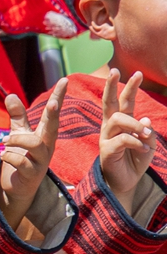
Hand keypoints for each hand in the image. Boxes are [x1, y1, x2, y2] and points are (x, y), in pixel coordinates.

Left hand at [0, 81, 66, 230]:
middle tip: (54, 103)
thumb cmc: (21, 158)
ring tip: (5, 142)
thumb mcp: (17, 134)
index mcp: (44, 135)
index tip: (65, 80)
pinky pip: (22, 161)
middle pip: (52, 128)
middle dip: (53, 115)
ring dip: (17, 140)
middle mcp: (47, 147)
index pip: (52, 113)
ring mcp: (41, 161)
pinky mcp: (32, 174)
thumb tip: (10, 94)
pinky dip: (10, 156)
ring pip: (35, 145)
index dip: (59, 97)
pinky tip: (3, 157)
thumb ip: (17, 116)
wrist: (18, 187)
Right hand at [98, 68, 156, 210]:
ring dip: (136, 125)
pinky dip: (137, 142)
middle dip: (112, 85)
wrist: (125, 182)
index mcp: (121, 123)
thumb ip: (147, 131)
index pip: (124, 101)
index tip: (138, 73)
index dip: (130, 87)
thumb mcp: (148, 144)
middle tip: (115, 70)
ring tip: (146, 134)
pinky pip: (122, 139)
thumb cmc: (135, 161)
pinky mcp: (106, 150)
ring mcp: (106, 137)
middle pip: (109, 102)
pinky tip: (143, 150)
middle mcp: (110, 126)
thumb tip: (144, 119)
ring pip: (119, 119)